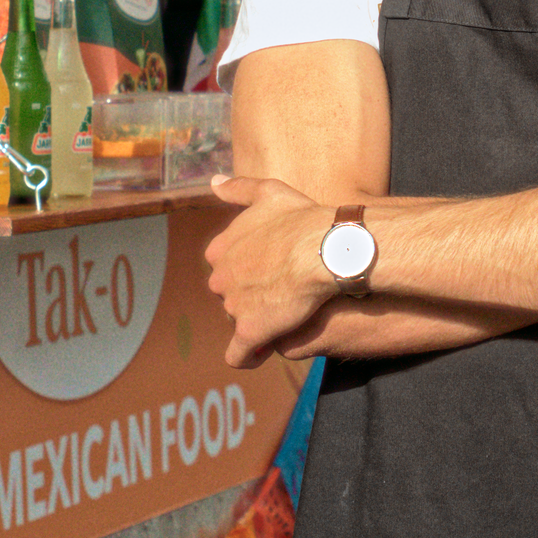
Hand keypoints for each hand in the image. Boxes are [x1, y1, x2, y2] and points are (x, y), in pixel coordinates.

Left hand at [205, 175, 335, 367]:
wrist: (323, 249)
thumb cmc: (301, 219)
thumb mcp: (268, 192)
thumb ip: (238, 188)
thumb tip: (213, 182)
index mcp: (220, 249)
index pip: (226, 267)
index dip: (249, 270)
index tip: (271, 270)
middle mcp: (220, 278)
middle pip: (231, 294)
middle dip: (250, 296)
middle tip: (281, 291)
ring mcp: (233, 306)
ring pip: (239, 321)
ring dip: (257, 320)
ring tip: (285, 315)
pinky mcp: (250, 331)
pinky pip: (240, 354)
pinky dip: (249, 355)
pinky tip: (263, 349)